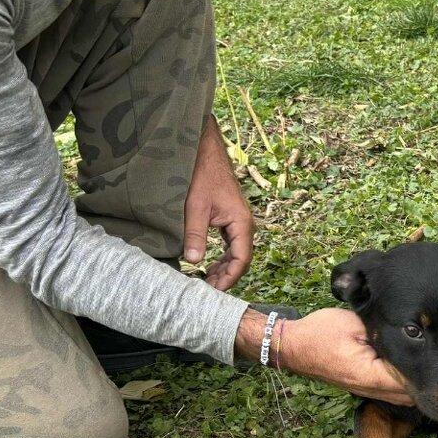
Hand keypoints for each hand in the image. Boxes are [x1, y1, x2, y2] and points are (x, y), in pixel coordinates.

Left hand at [184, 116, 253, 290]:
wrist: (203, 147)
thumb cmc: (201, 172)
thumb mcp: (195, 206)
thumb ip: (195, 235)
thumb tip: (194, 262)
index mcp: (241, 222)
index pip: (241, 260)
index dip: (228, 278)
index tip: (213, 290)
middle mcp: (244, 224)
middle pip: (241, 259)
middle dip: (226, 276)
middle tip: (207, 291)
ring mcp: (237, 220)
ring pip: (235, 253)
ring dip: (223, 268)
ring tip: (206, 282)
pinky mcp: (228, 217)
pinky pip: (230, 243)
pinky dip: (220, 256)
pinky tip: (208, 264)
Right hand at [235, 308, 413, 406]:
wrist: (292, 346)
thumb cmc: (319, 333)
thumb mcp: (352, 325)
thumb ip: (380, 331)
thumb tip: (406, 332)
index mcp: (368, 374)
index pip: (406, 381)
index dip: (426, 373)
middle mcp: (369, 388)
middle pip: (407, 394)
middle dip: (425, 382)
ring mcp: (365, 390)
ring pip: (400, 396)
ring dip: (414, 385)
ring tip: (433, 369)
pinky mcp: (362, 386)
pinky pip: (389, 391)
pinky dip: (402, 383)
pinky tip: (412, 370)